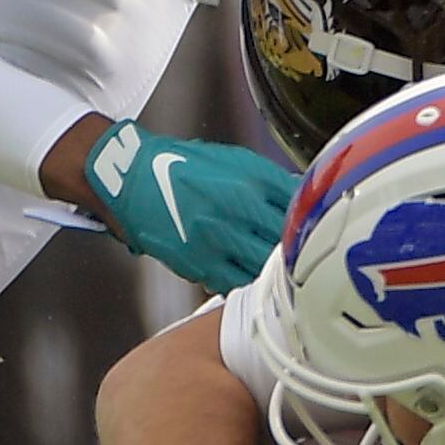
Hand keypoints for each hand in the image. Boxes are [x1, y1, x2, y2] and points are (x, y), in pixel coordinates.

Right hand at [84, 119, 295, 290]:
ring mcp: (216, 239)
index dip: (310, 224)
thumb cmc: (185, 167)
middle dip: (296, 251)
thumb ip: (274, 181)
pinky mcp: (197, 263)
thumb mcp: (235, 160)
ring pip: (263, 268)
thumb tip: (307, 198)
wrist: (130, 178)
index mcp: (251, 180)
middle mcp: (236, 209)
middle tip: (301, 256)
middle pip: (286, 243)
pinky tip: (247, 274)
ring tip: (277, 270)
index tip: (314, 231)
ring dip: (272, 271)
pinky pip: (234, 284)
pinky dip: (244, 282)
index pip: (300, 211)